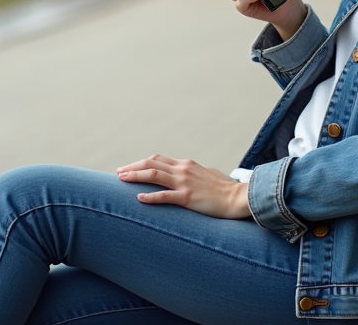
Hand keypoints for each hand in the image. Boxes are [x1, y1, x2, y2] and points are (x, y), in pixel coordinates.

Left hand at [116, 154, 249, 219]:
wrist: (238, 197)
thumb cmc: (225, 189)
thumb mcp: (207, 175)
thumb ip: (195, 174)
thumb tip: (188, 177)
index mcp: (187, 164)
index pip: (158, 159)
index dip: (142, 162)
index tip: (130, 167)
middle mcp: (183, 170)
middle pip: (151, 163)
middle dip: (133, 167)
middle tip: (119, 173)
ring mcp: (184, 183)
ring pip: (153, 175)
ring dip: (135, 176)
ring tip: (122, 179)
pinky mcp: (187, 197)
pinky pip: (164, 196)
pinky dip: (149, 196)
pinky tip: (138, 198)